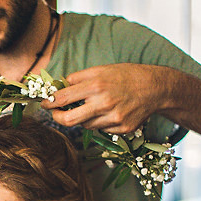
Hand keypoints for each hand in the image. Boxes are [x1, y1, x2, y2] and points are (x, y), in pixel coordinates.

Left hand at [43, 64, 166, 133]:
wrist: (155, 88)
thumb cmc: (126, 76)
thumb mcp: (102, 70)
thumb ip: (78, 79)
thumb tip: (57, 87)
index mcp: (96, 85)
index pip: (63, 98)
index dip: (49, 103)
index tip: (44, 104)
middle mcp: (104, 103)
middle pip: (69, 121)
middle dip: (58, 118)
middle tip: (56, 114)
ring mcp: (114, 118)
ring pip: (85, 125)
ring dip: (83, 118)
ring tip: (94, 106)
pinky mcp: (122, 129)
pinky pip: (101, 130)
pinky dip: (100, 122)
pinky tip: (111, 112)